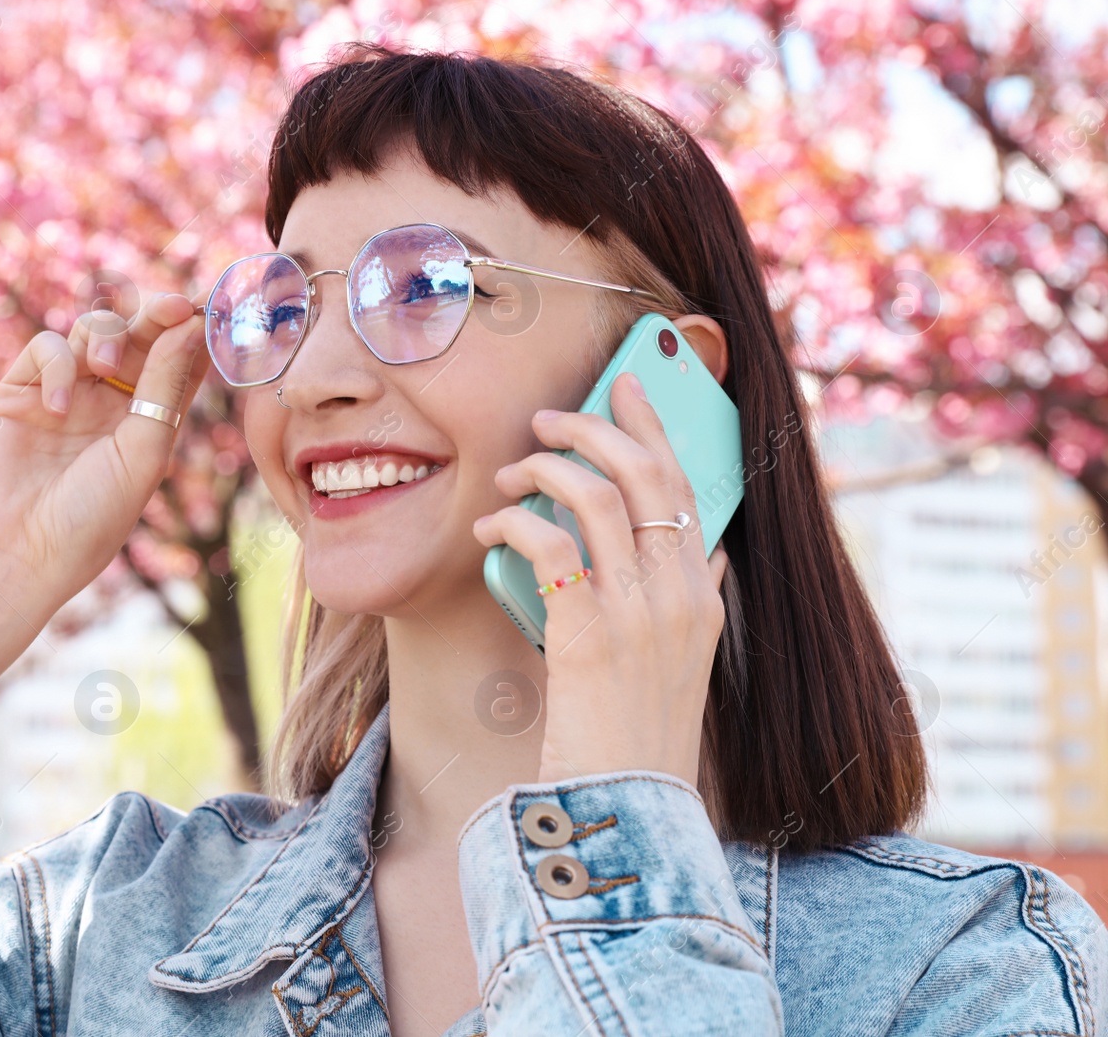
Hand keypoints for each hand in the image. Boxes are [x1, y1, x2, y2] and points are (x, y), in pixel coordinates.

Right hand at [0, 294, 210, 699]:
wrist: (15, 554)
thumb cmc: (90, 519)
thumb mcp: (143, 453)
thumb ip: (165, 386)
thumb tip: (193, 324)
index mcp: (149, 422)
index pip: (177, 361)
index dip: (193, 331)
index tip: (210, 307)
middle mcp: (109, 404)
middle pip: (138, 335)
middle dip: (154, 314)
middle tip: (170, 306)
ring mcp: (65, 394)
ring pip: (92, 331)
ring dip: (106, 334)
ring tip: (105, 362)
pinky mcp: (20, 392)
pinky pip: (46, 349)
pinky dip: (57, 364)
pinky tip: (56, 406)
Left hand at [471, 372, 728, 786]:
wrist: (628, 807)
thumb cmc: (640, 734)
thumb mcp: (684, 664)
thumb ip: (694, 603)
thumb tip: (703, 555)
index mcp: (700, 597)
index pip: (686, 484)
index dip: (653, 427)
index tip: (626, 385)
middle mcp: (678, 595)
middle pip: (644, 473)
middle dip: (592, 426)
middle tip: (548, 417)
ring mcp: (637, 613)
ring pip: (594, 495)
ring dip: (543, 468)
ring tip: (507, 475)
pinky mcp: (587, 634)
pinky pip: (549, 544)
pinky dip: (512, 523)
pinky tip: (490, 532)